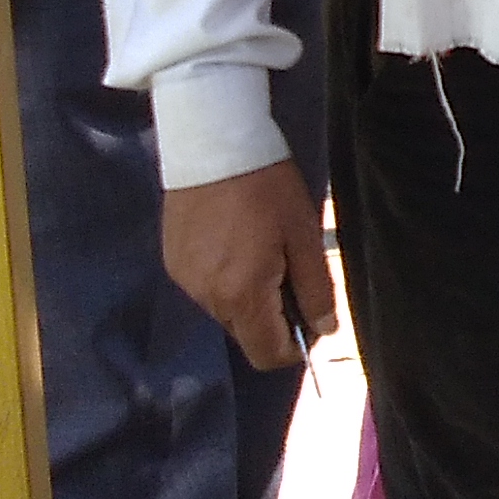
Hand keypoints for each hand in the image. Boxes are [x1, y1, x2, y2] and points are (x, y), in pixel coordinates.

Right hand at [161, 161, 336, 370]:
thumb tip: (326, 331)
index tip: (312, 319)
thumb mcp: (304, 235)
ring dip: (249, 298)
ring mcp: (185, 281)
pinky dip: (226, 280)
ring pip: (226, 312)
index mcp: (241, 295)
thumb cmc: (268, 187)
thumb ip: (316, 289)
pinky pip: (206, 289)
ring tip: (262, 252)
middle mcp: (206, 297)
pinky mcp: (172, 263)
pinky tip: (236, 243)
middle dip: (273, 319)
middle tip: (291, 275)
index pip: (266, 354)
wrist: (213, 144)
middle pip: (246, 334)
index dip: (295, 348)